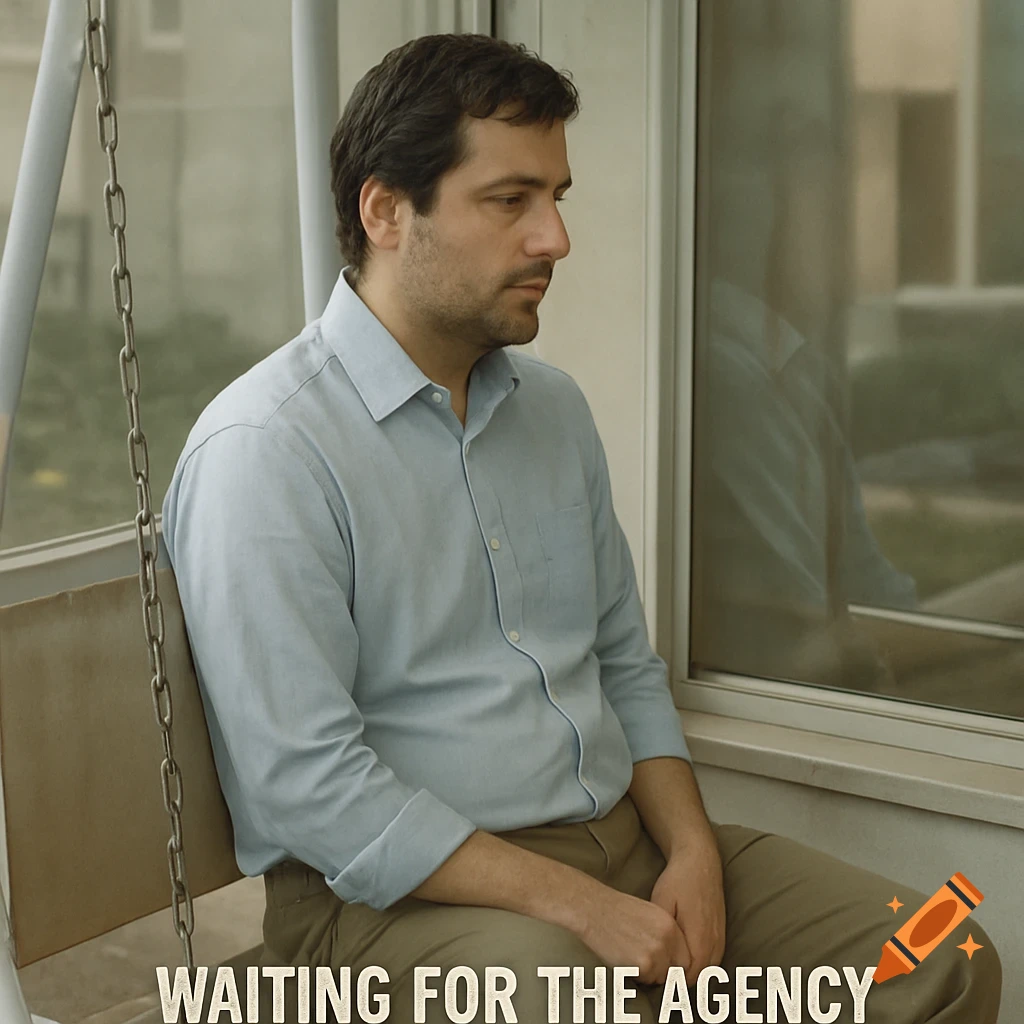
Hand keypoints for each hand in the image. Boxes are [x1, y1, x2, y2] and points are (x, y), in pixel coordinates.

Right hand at [574, 882, 692, 985]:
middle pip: (677, 970)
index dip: (675, 963)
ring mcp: (656, 953)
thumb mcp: (649, 914)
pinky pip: (645, 980)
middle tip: (646, 962)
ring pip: (661, 977)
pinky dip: (636, 975)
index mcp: (670, 924)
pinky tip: (624, 959)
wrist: (592, 908)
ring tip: (631, 956)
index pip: (686, 956)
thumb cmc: (615, 910)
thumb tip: (673, 956)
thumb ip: (665, 934)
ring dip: (649, 974)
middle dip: (664, 970)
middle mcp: (667, 939)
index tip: (665, 965)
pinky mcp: (642, 965)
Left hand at [649, 830, 725, 986]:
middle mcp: (714, 943)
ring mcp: (720, 939)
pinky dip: (700, 965)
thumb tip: (654, 955)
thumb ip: (660, 931)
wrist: (701, 860)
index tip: (653, 980)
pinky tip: (683, 961)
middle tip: (657, 978)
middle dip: (679, 983)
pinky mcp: (721, 933)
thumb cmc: (678, 880)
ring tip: (668, 971)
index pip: (688, 978)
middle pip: (699, 979)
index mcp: (700, 939)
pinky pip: (713, 960)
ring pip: (708, 971)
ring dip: (691, 975)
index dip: (670, 983)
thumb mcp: (661, 901)